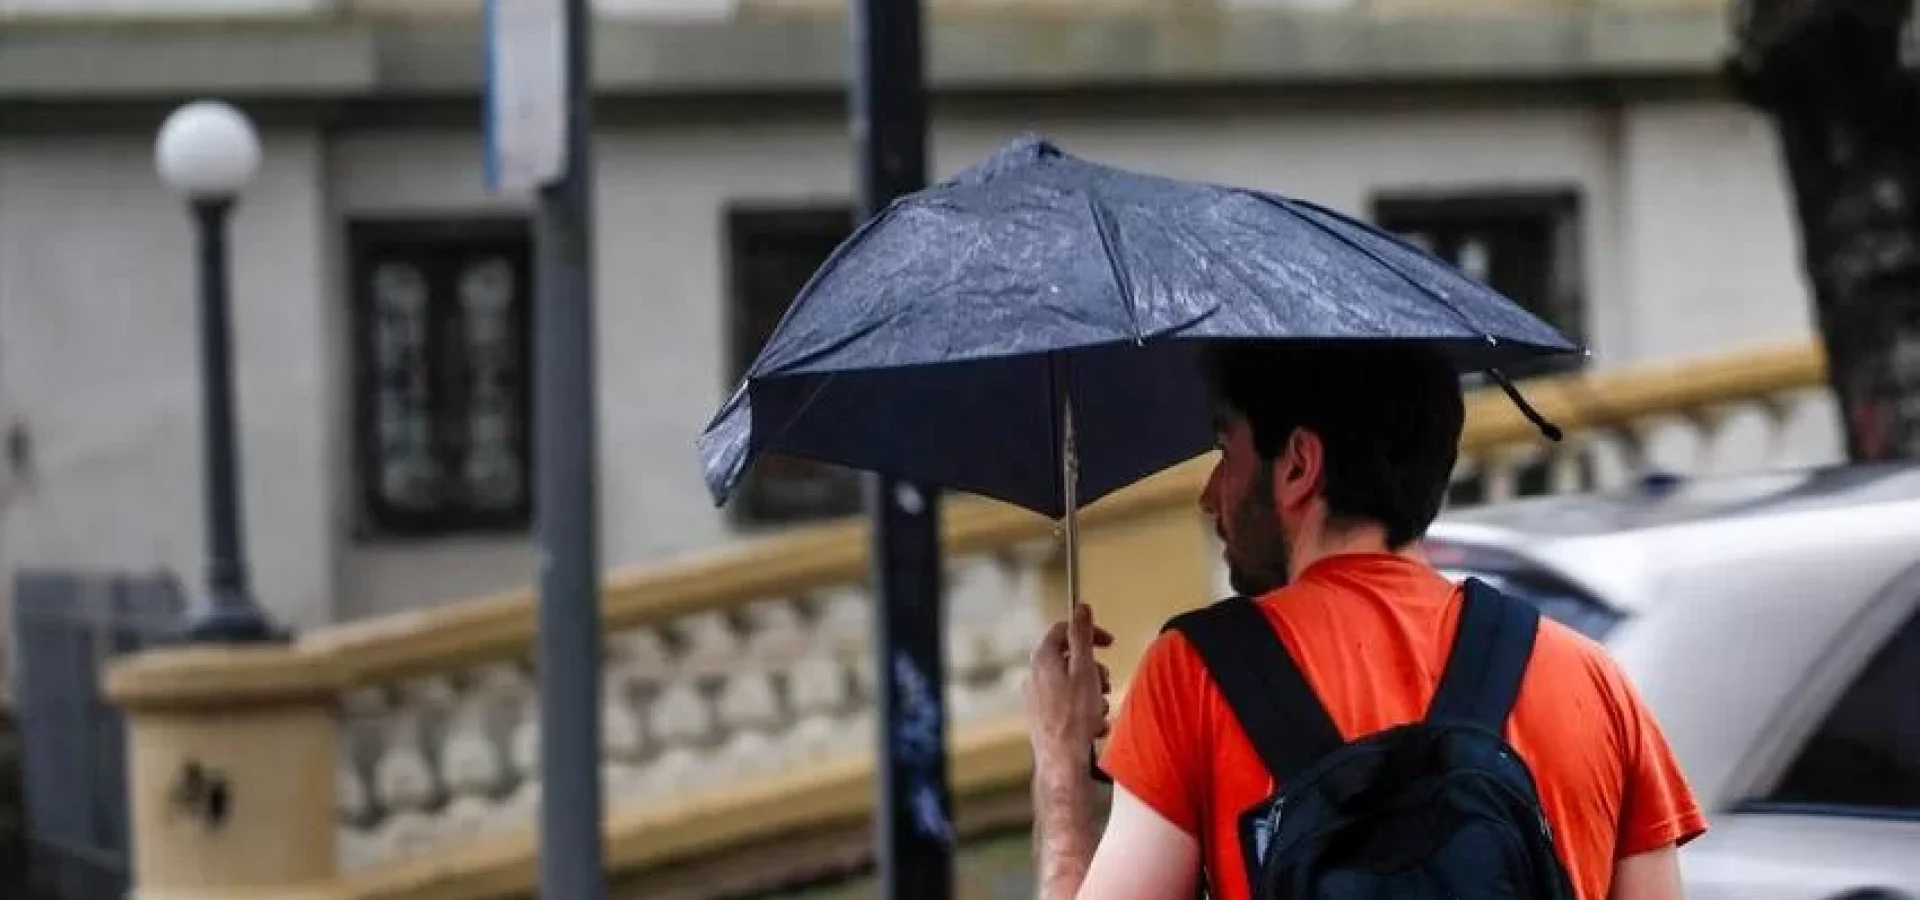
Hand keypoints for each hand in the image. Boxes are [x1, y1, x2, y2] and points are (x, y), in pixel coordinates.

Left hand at [1025, 603, 1114, 768]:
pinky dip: (1083, 708)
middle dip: (1094, 669)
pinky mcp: (1041, 716)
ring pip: (1071, 682)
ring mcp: (1035, 697)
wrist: (1062, 761)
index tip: (1108, 643)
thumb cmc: (1075, 716)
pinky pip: (1067, 703)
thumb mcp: (1085, 669)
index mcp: (1042, 659)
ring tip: (1100, 709)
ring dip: (1092, 692)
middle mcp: (1034, 675)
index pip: (1064, 630)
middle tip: (1106, 683)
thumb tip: (1081, 608)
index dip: (1089, 633)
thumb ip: (1082, 636)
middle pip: (1070, 658)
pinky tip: (1093, 724)